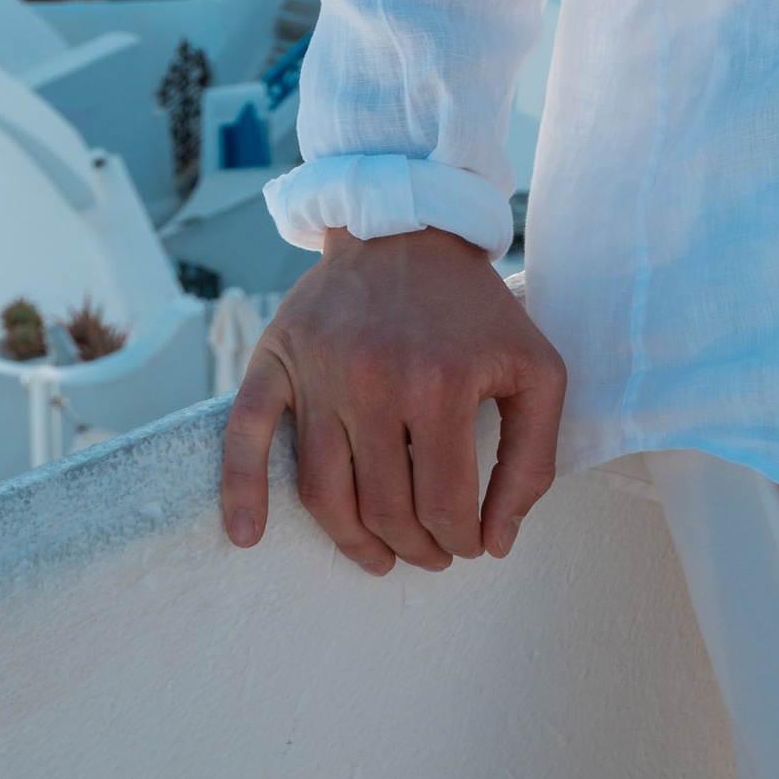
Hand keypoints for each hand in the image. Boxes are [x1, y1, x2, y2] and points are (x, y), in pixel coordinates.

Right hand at [219, 225, 567, 576]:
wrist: (408, 222)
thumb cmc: (476, 307)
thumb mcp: (537, 369)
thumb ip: (532, 459)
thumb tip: (497, 543)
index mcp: (442, 382)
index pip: (444, 505)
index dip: (461, 540)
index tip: (469, 542)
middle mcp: (374, 379)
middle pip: (384, 508)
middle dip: (414, 548)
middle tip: (430, 552)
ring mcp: (318, 370)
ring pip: (323, 493)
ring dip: (352, 542)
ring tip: (378, 556)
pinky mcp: (277, 356)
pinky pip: (246, 433)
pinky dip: (241, 490)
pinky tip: (247, 534)